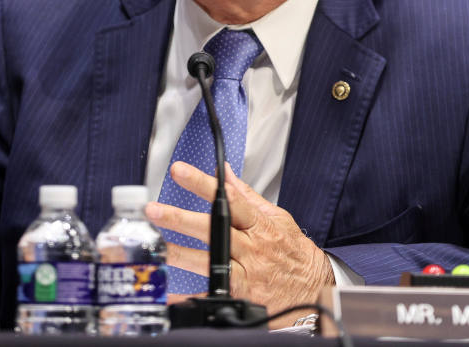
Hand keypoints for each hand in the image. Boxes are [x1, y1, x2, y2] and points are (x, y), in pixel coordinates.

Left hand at [145, 161, 334, 326]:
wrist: (313, 288)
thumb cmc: (293, 252)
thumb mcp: (277, 218)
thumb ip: (247, 195)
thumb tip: (225, 172)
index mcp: (259, 224)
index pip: (228, 198)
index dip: (203, 184)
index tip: (180, 171)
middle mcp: (251, 247)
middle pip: (212, 229)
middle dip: (181, 219)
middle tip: (154, 210)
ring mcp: (246, 272)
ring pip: (208, 261)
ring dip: (179, 254)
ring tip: (155, 247)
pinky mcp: (241, 294)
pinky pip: (211, 295)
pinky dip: (189, 297)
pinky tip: (168, 293)